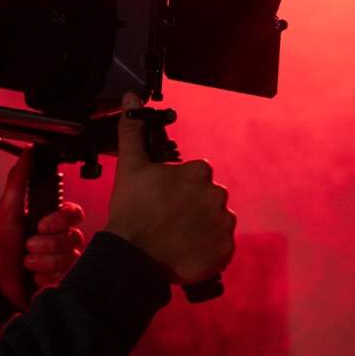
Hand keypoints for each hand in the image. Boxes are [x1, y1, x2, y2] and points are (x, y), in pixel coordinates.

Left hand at [0, 149, 84, 309]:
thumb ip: (19, 178)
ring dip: (43, 261)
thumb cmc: (0, 243)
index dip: (61, 219)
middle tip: (27, 246)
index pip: (75, 213)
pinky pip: (67, 277)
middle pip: (74, 237)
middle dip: (47, 243)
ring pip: (70, 258)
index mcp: (50, 220)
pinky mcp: (62, 280)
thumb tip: (29, 151)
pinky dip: (46, 277)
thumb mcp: (8, 207)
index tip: (41, 224)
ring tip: (26, 262)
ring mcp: (62, 260)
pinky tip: (34, 277)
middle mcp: (60, 239)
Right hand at [106, 93, 236, 282]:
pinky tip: (186, 249)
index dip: (179, 186)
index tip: (164, 197)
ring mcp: (223, 224)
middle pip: (208, 197)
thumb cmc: (131, 211)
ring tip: (176, 236)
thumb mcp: (129, 167)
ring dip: (201, 226)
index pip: (197, 174)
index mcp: (198, 172)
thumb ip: (133, 131)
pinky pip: (221, 246)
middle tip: (168, 218)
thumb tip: (131, 99)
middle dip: (192, 205)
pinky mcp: (225, 250)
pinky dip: (207, 248)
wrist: (133, 256)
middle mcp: (216, 195)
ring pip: (215, 220)